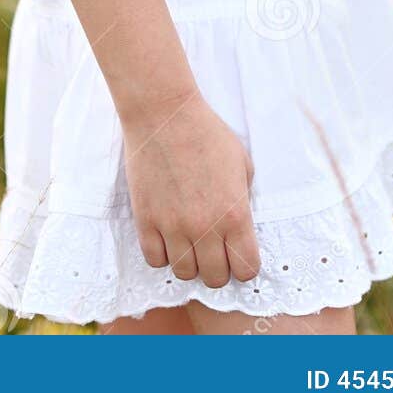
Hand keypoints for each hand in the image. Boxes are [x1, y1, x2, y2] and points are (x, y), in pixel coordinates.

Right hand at [121, 90, 260, 287]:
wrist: (164, 114)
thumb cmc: (207, 132)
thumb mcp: (242, 163)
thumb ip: (244, 200)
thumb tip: (238, 225)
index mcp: (234, 214)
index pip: (246, 269)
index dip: (245, 266)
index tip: (239, 255)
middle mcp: (205, 227)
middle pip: (215, 278)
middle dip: (219, 268)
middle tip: (214, 250)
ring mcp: (173, 227)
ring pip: (185, 273)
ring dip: (190, 262)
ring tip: (190, 242)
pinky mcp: (146, 221)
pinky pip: (155, 260)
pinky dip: (163, 254)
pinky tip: (168, 236)